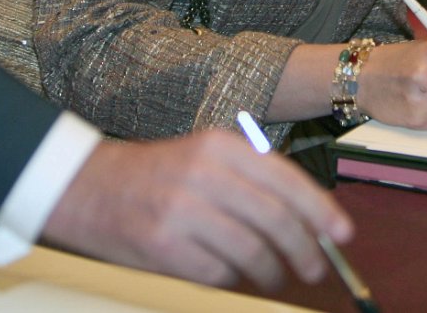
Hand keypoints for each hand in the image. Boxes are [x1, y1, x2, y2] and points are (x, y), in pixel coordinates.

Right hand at [42, 132, 351, 289]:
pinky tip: (232, 274)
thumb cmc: (154, 176)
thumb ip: (250, 180)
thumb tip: (307, 217)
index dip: (320, 210)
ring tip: (276, 276)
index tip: (341, 233)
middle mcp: (203, 173)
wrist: (85, 186)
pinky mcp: (162, 245)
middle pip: (275, 218)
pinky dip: (232, 279)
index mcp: (219, 146)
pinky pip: (218, 272)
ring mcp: (182, 210)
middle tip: (316, 265)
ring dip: (272, 270)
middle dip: (305, 248)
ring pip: (252, 250)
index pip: (286, 178)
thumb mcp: (203, 157)